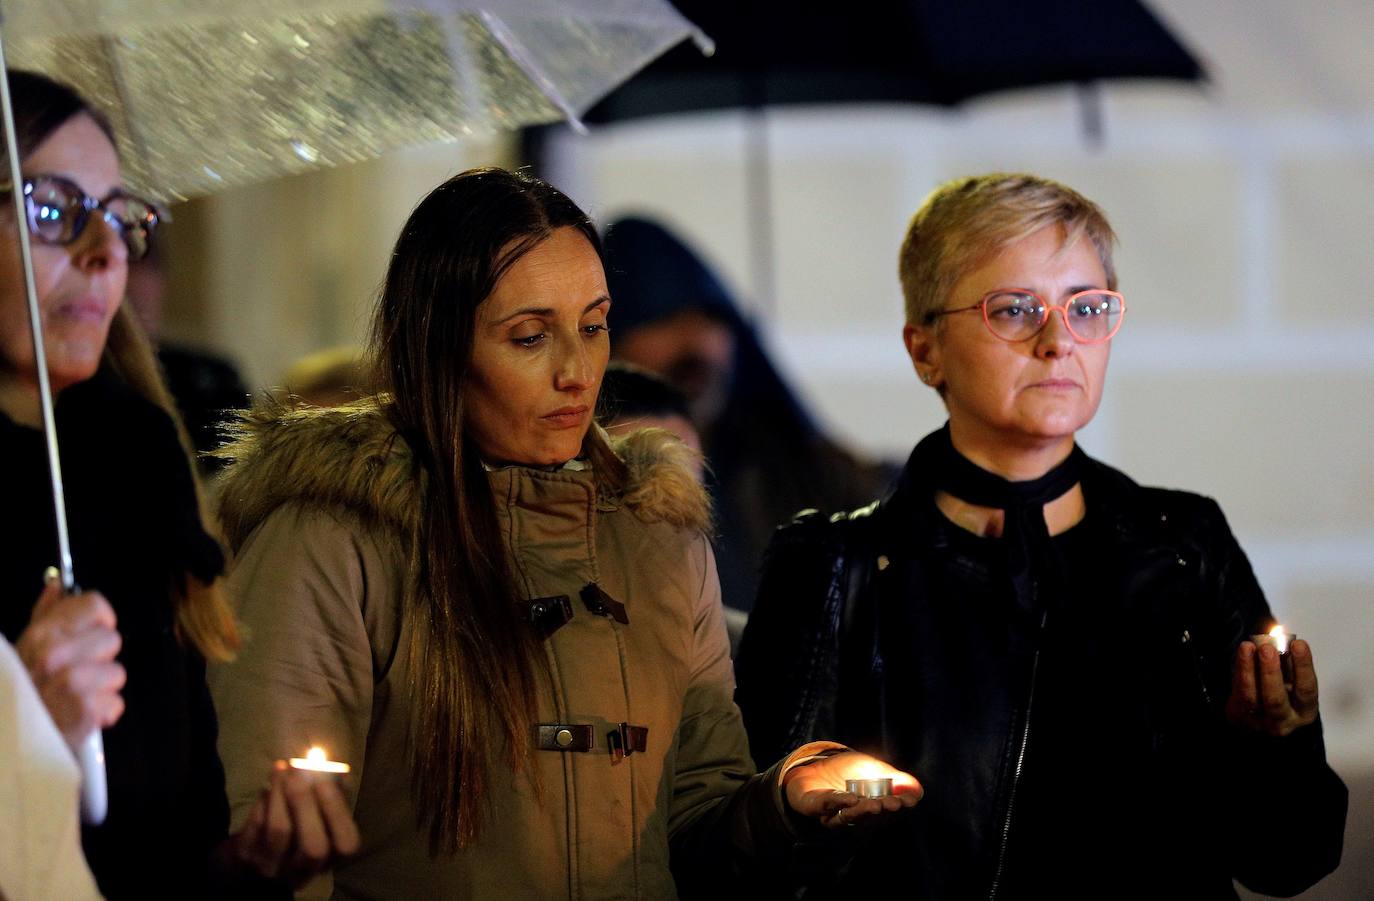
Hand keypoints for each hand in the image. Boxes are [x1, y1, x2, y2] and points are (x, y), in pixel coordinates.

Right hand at [16, 577, 125, 752]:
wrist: (11, 740)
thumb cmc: (20, 692)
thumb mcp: (25, 648)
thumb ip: (45, 614)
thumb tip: (56, 585)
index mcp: (43, 633)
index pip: (95, 605)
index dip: (99, 620)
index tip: (92, 634)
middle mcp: (55, 653)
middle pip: (111, 639)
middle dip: (99, 659)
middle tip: (76, 676)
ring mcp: (72, 681)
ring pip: (117, 672)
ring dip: (102, 689)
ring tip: (76, 698)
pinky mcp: (85, 709)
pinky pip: (115, 702)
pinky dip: (103, 713)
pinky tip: (81, 717)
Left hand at [223, 762, 360, 884]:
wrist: (257, 857)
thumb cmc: (301, 831)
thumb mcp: (322, 820)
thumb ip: (335, 798)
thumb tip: (341, 772)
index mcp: (331, 860)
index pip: (345, 843)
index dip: (336, 808)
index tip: (324, 775)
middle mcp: (305, 871)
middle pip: (312, 845)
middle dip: (306, 801)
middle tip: (298, 769)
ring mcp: (274, 867)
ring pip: (279, 831)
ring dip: (281, 793)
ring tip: (281, 769)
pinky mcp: (247, 857)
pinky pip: (257, 825)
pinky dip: (263, 800)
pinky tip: (269, 783)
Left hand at [783, 751, 921, 828]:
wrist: (811, 769)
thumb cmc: (845, 772)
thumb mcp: (872, 769)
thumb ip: (893, 778)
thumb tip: (918, 789)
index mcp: (870, 806)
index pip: (887, 807)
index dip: (900, 804)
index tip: (912, 799)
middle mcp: (853, 814)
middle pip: (870, 815)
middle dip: (883, 809)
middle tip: (896, 804)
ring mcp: (832, 813)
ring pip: (849, 816)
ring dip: (863, 811)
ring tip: (876, 805)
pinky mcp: (814, 807)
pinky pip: (826, 806)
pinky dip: (838, 802)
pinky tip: (850, 798)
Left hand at [1225, 639, 1319, 736]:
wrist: (1258, 718)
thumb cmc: (1280, 692)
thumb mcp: (1291, 682)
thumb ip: (1288, 663)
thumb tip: (1281, 639)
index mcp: (1304, 710)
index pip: (1306, 689)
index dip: (1303, 666)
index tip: (1298, 644)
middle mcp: (1284, 720)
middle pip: (1276, 699)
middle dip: (1271, 671)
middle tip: (1267, 648)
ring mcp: (1259, 720)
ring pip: (1252, 696)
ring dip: (1249, 669)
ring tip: (1248, 647)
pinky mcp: (1240, 715)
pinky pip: (1238, 691)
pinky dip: (1240, 670)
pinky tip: (1243, 652)